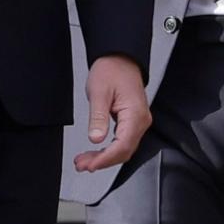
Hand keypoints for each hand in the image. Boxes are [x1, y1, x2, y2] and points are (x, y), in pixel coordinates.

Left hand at [73, 54, 151, 172]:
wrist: (119, 57)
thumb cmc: (111, 69)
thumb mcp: (99, 91)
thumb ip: (98, 117)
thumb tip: (96, 139)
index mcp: (135, 114)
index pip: (123, 145)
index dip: (106, 159)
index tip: (90, 165)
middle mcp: (141, 120)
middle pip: (124, 151)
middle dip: (102, 161)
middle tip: (82, 165)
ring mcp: (138, 121)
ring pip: (123, 148)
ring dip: (105, 157)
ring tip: (85, 161)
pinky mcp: (133, 121)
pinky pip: (123, 141)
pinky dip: (109, 150)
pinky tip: (96, 153)